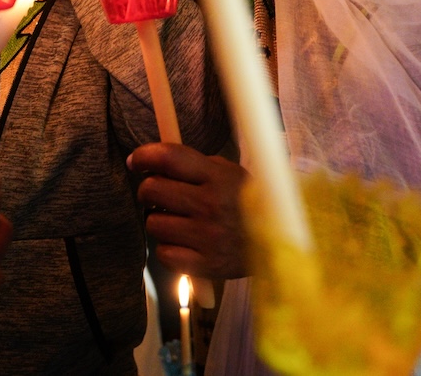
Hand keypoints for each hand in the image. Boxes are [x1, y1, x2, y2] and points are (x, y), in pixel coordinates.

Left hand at [129, 142, 250, 280]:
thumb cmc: (251, 204)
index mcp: (217, 177)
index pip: (169, 157)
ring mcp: (207, 236)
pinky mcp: (205, 265)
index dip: (144, 155)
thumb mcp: (232, 174)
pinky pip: (164, 254)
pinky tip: (184, 243)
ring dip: (159, 221)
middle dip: (148, 190)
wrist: (284, 243)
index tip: (136, 161)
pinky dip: (169, 249)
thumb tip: (158, 159)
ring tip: (176, 221)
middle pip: (152, 190)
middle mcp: (210, 205)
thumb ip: (197, 165)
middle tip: (156, 194)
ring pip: (153, 224)